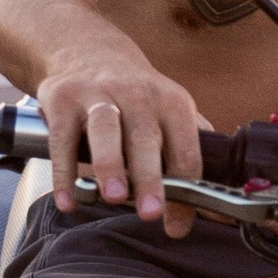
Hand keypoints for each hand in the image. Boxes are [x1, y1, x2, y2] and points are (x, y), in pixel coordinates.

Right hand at [37, 35, 204, 237]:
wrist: (87, 51)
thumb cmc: (135, 95)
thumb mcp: (170, 110)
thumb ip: (190, 150)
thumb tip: (216, 204)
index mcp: (173, 103)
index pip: (185, 149)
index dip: (185, 189)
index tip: (176, 226)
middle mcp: (137, 95)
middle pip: (146, 137)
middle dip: (149, 176)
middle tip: (151, 212)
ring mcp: (97, 95)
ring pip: (106, 129)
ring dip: (110, 164)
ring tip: (113, 198)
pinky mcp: (62, 100)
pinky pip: (62, 138)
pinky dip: (64, 172)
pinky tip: (68, 201)